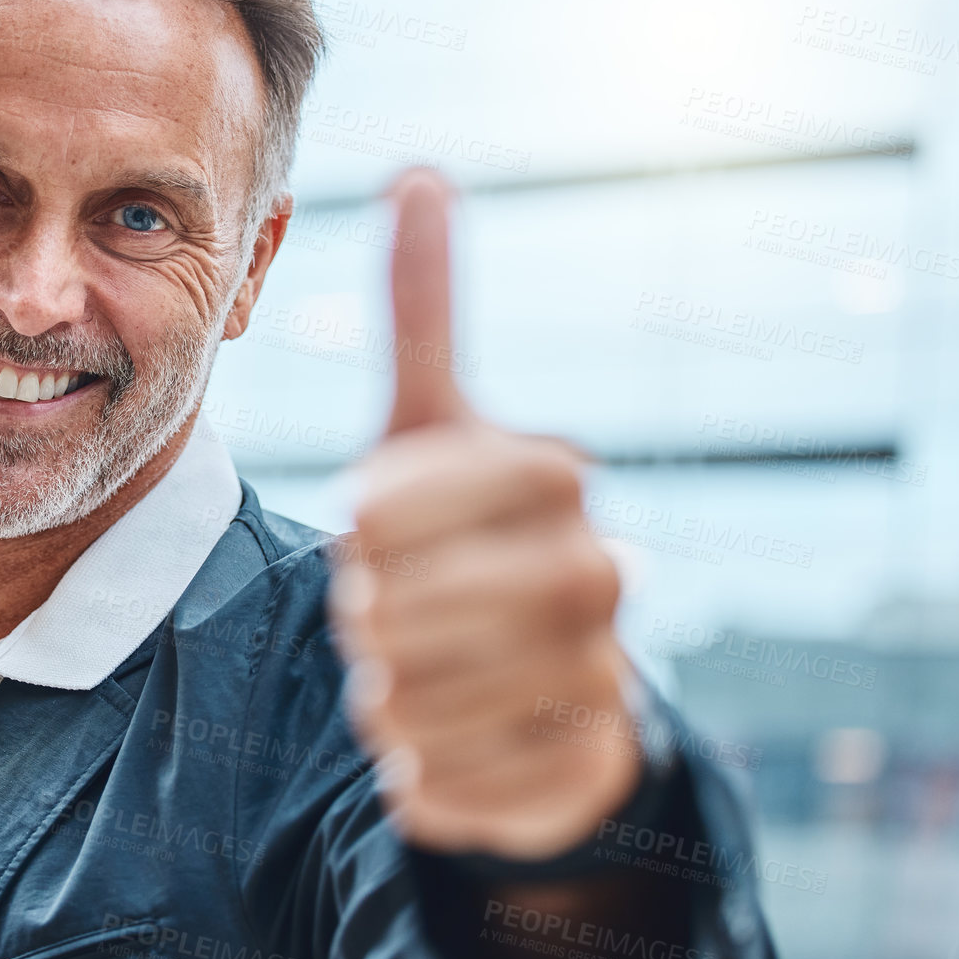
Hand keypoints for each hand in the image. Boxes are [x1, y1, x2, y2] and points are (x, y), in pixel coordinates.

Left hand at [328, 167, 641, 859]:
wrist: (542, 675)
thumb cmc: (465, 536)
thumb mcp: (433, 422)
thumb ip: (424, 310)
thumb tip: (422, 165)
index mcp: (550, 474)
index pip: (378, 513)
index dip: (355, 537)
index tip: (378, 536)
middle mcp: (598, 571)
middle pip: (391, 613)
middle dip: (367, 620)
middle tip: (392, 616)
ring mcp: (603, 677)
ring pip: (412, 710)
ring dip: (386, 698)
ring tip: (415, 675)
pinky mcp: (586, 777)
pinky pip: (445, 793)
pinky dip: (417, 778)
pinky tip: (445, 746)